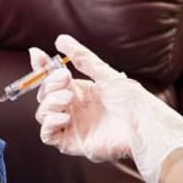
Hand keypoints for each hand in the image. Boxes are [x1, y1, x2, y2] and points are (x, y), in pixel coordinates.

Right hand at [29, 34, 182, 182]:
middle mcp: (73, 108)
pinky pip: (47, 135)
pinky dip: (49, 123)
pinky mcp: (71, 143)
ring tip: (70, 98)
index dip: (41, 68)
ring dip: (50, 102)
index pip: (51, 79)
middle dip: (49, 84)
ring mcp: (71, 126)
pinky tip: (65, 116)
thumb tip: (60, 39)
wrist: (146, 127)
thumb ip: (81, 57)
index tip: (37, 54)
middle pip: (44, 95)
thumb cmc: (133, 102)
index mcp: (79, 91)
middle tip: (66, 78)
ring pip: (42, 113)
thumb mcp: (105, 74)